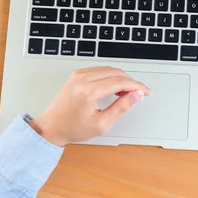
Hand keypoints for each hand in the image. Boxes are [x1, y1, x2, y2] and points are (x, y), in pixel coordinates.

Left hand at [29, 67, 150, 145]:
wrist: (52, 126)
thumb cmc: (72, 128)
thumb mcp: (102, 124)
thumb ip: (121, 107)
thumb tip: (136, 95)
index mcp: (88, 92)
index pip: (120, 82)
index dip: (137, 86)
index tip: (146, 92)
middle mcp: (82, 79)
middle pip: (116, 73)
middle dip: (130, 83)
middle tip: (137, 95)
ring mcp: (78, 74)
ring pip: (109, 69)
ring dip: (121, 79)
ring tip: (125, 95)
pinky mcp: (77, 74)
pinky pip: (100, 70)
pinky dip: (111, 77)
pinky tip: (114, 89)